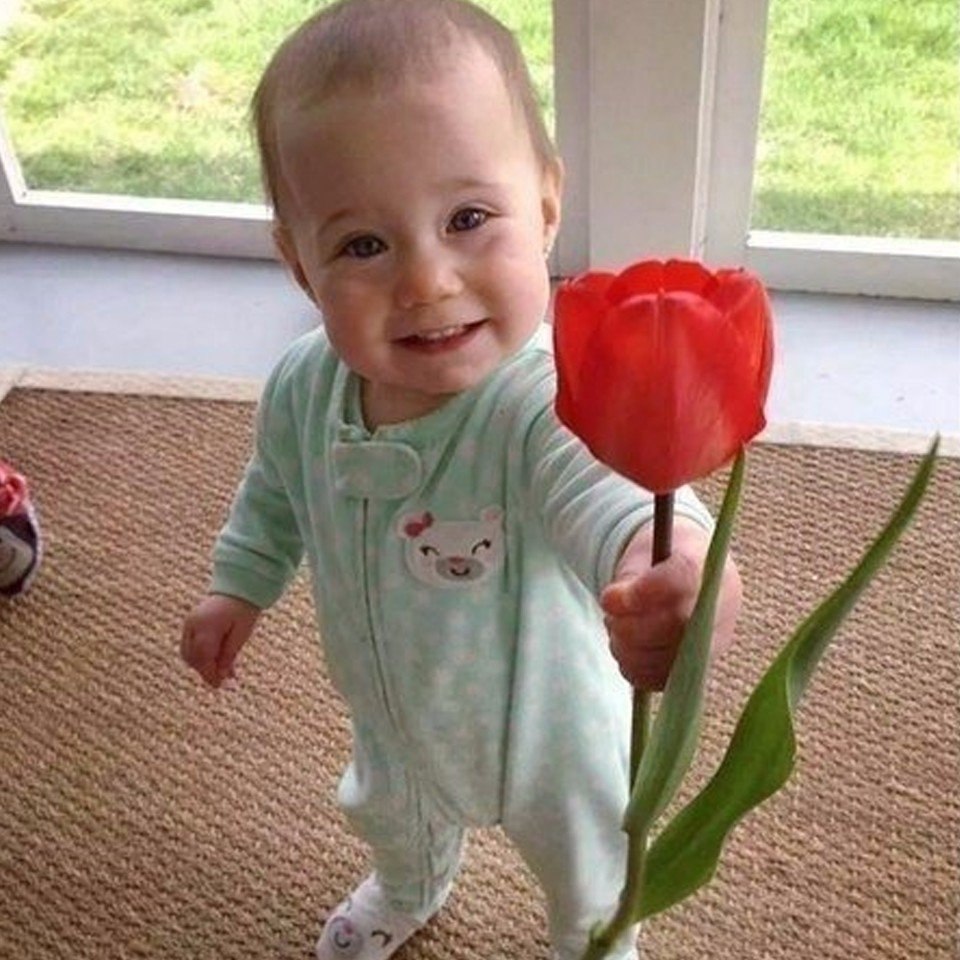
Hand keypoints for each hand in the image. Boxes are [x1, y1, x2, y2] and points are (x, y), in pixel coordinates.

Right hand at [180, 593, 260, 688]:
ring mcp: (189, 624)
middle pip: (193, 657)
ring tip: (223, 671)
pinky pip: (191, 644)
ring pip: (189, 653)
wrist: (238, 586)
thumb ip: (229, 654)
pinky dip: (202, 655)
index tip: (219, 685)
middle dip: (205, 670)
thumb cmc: (244, 609)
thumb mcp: (242, 633)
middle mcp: (193, 625)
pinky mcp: (191, 624)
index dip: (210, 674)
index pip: (203, 657)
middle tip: (222, 681)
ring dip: (203, 664)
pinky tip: (218, 661)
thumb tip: (221, 676)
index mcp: (207, 626)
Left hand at [601, 519, 741, 690]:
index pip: (682, 580)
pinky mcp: (694, 671)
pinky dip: (633, 664)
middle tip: (610, 612)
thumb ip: (631, 576)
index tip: (611, 596)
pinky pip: (657, 679)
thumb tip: (613, 601)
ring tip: (618, 625)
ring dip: (627, 645)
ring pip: (663, 658)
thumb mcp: (645, 551)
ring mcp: (711, 645)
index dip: (644, 592)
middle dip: (628, 623)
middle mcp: (719, 610)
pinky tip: (628, 646)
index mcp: (709, 567)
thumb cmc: (661, 562)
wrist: (685, 579)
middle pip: (671, 626)